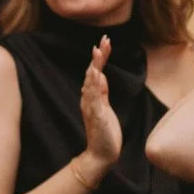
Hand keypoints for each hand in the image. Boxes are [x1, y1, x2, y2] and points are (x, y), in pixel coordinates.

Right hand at [80, 36, 121, 170]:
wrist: (101, 153)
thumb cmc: (105, 132)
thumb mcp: (105, 107)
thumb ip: (101, 92)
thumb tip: (100, 75)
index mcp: (91, 97)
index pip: (95, 73)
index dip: (100, 57)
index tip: (105, 42)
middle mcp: (88, 99)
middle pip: (92, 73)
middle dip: (98, 57)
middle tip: (103, 40)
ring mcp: (91, 106)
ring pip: (91, 82)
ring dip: (94, 66)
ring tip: (97, 52)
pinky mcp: (96, 115)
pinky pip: (93, 97)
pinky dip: (93, 84)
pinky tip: (95, 74)